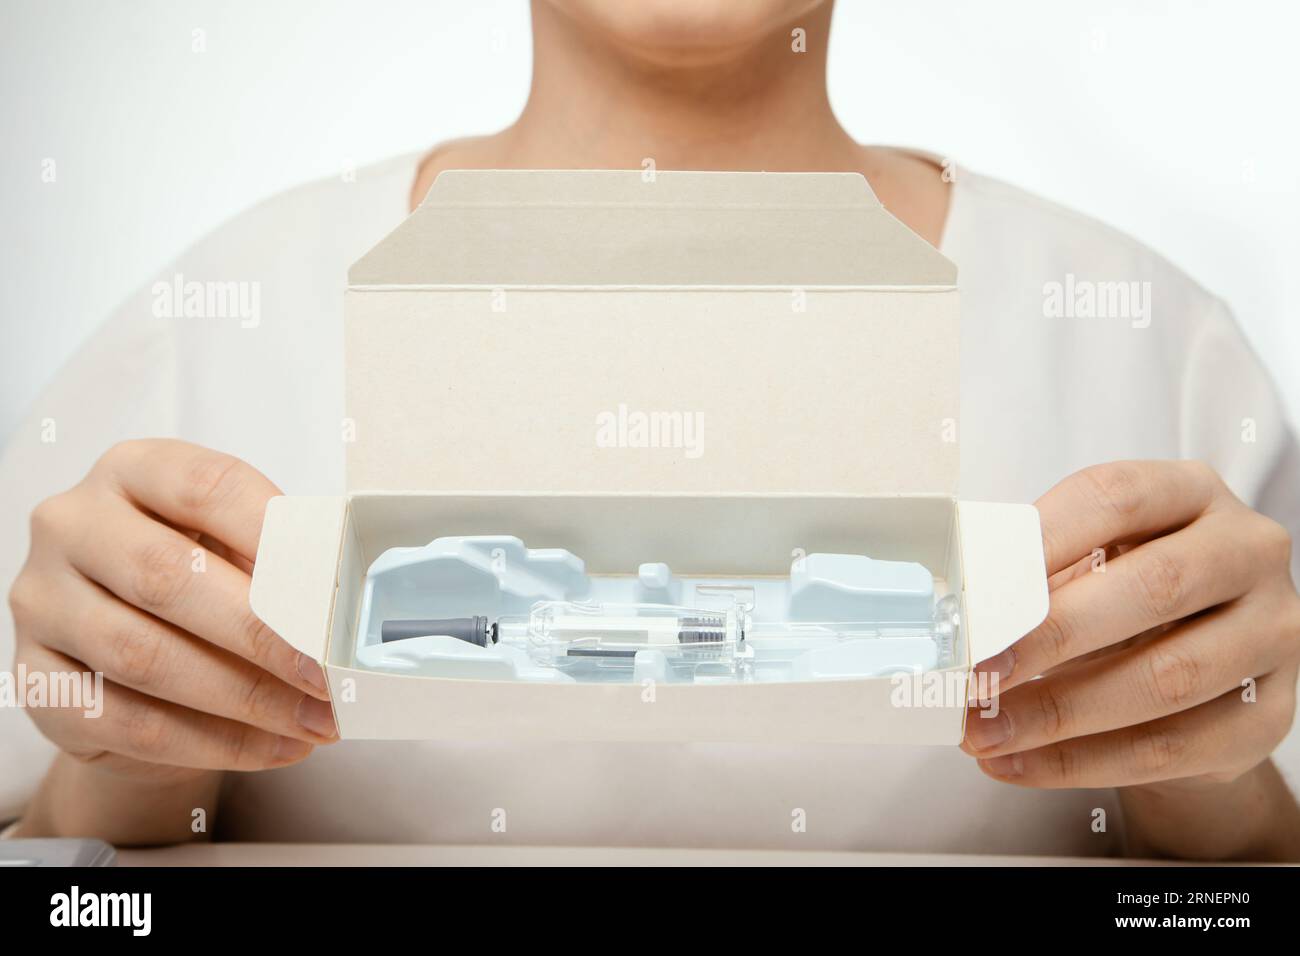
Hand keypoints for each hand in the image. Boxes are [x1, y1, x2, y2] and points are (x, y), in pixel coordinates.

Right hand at [8, 439, 336, 781]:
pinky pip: (128, 722)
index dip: (275, 539)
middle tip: (326, 675)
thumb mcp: (238, 548)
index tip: (330, 593)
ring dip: (246, 699)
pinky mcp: (35, 679)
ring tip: (314, 721)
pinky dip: (214, 742)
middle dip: (262, 635)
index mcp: (133, 470)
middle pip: (167, 577)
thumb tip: (342, 609)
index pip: (207, 487)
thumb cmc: (199, 582)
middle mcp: (74, 525)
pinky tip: (274, 746)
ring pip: (146, 657)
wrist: (129, 657)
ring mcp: (43, 601)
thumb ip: (281, 561)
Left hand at [962, 460, 1298, 790]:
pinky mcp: (1269, 712)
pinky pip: (1173, 747)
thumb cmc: (1126, 599)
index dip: (1041, 542)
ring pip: (1167, 679)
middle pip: (1153, 588)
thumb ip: (1036, 572)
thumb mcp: (1087, 562)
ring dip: (1059, 713)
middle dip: (1050, 636)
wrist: (1201, 675)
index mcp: (1190, 493)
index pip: (1114, 498)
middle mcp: (1246, 552)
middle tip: (977, 674)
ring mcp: (1272, 632)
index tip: (979, 593)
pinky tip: (1022, 763)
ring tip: (985, 732)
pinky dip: (1083, 761)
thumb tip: (960, 613)